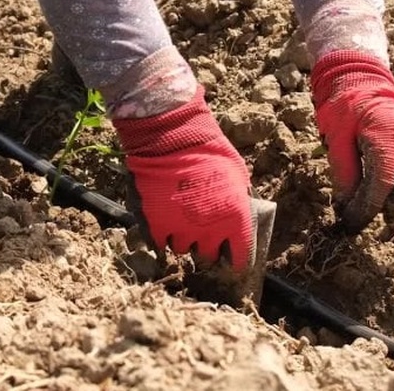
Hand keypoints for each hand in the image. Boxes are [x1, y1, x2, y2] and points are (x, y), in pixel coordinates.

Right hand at [113, 87, 256, 271]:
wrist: (169, 137)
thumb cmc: (207, 149)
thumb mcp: (236, 173)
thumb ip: (238, 198)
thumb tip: (240, 212)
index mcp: (234, 220)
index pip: (240, 257)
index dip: (235, 257)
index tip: (231, 253)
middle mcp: (208, 232)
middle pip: (208, 256)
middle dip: (206, 246)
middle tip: (202, 232)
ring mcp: (179, 231)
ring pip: (182, 249)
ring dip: (182, 238)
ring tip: (179, 220)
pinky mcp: (154, 227)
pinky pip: (159, 243)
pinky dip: (160, 235)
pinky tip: (162, 220)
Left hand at [310, 50, 393, 231]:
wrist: (365, 83)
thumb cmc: (347, 107)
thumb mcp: (336, 137)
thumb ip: (344, 171)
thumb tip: (346, 205)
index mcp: (389, 138)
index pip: (383, 184)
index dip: (367, 208)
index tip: (350, 223)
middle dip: (392, 208)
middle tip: (365, 212)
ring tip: (372, 203)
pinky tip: (383, 194)